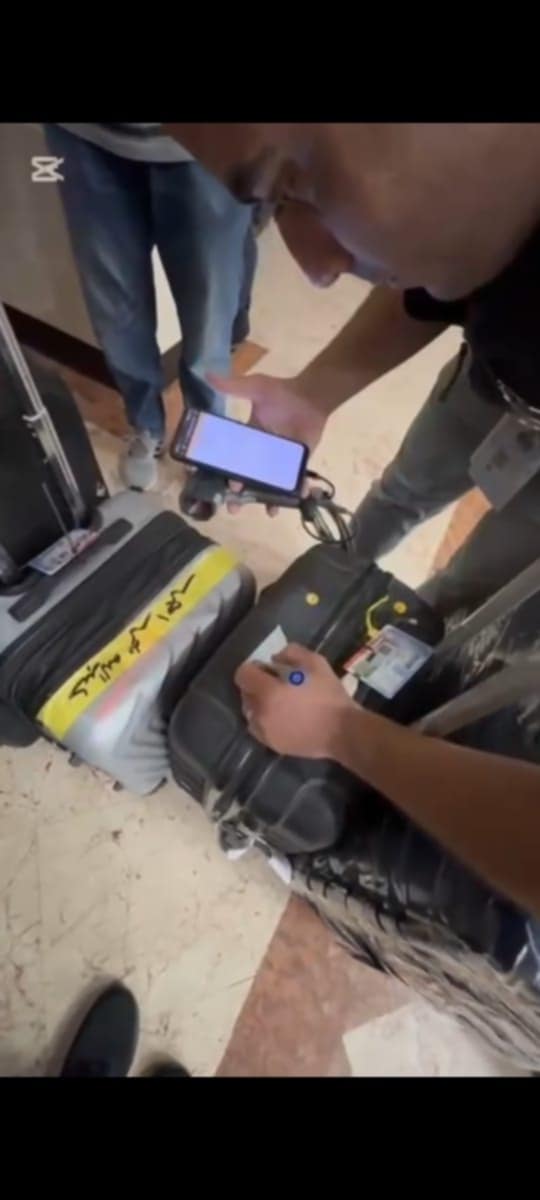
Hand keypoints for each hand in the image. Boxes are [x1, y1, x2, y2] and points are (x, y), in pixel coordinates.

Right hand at [208, 371, 326, 514]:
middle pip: (245, 478)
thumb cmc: (282, 393)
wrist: (311, 396)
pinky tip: (295, 499)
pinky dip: (296, 491)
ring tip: (268, 511)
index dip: (218, 472)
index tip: (207, 483)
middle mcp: (260, 452)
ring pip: (269, 485)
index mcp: (246, 438)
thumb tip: (207, 375)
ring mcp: (278, 460)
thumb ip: (233, 386)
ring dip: (267, 500)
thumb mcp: (255, 388)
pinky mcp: (297, 463)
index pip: (228, 458)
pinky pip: (295, 481)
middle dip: (239, 495)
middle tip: (233, 508)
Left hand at [234, 643, 355, 758]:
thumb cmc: (329, 695)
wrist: (342, 731)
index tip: (268, 669)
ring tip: (279, 703)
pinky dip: (265, 721)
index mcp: (268, 691)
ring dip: (259, 704)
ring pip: (251, 713)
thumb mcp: (316, 662)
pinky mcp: (273, 745)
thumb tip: (275, 659)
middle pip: (245, 694)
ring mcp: (265, 732)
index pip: (243, 675)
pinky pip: (259, 729)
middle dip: (256, 686)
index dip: (254, 668)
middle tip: (276, 685)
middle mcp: (260, 713)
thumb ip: (291, 653)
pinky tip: (283, 718)